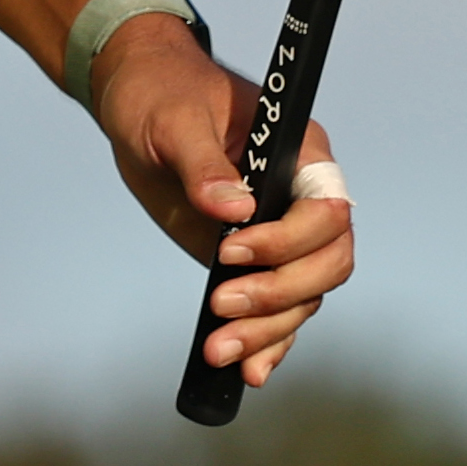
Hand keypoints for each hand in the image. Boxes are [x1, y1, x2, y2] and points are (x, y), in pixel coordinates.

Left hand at [89, 18, 355, 389]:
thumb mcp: (174, 120)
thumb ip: (202, 164)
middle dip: (279, 294)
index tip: (229, 251)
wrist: (138, 103)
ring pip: (304, 296)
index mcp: (301, 153)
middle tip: (219, 306)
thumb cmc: (161, 94)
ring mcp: (281, 234)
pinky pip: (279, 309)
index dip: (287, 240)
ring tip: (216, 352)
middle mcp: (302, 198)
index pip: (327, 211)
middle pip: (327, 263)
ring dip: (268, 330)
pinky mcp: (254, 262)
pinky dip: (267, 343)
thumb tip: (233, 210)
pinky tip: (245, 371)